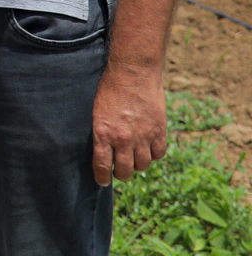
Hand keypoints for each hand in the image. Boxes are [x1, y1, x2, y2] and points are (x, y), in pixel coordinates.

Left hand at [92, 62, 167, 184]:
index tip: (102, 181)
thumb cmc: (109, 89)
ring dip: (137, 164)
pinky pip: (158, 154)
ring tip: (133, 159)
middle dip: (120, 174)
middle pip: (124, 170)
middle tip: (119, 170)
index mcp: (103, 133)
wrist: (132, 73)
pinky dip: (153, 154)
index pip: (102, 165)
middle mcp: (123, 139)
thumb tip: (104, 150)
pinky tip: (148, 149)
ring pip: (143, 165)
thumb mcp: (96, 111)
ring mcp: (143, 136)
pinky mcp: (159, 131)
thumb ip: (101, 132)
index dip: (102, 177)